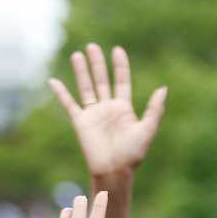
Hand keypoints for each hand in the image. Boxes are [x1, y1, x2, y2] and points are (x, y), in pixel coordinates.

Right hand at [48, 44, 166, 179]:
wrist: (114, 171)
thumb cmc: (132, 154)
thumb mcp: (147, 129)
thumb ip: (154, 109)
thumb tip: (163, 88)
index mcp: (123, 108)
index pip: (121, 81)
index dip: (120, 66)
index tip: (117, 50)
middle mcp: (107, 108)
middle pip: (101, 80)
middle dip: (97, 63)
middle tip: (92, 46)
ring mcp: (93, 114)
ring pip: (86, 87)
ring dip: (81, 71)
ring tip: (77, 55)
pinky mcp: (80, 122)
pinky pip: (69, 104)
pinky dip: (61, 93)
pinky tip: (53, 81)